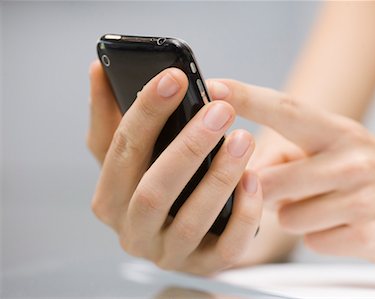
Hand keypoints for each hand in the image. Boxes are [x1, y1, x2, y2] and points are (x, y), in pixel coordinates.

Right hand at [86, 61, 262, 274]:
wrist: (185, 228)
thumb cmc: (155, 181)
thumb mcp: (130, 152)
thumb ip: (113, 115)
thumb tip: (99, 70)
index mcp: (109, 198)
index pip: (120, 151)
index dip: (146, 112)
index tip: (174, 78)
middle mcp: (133, 230)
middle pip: (154, 190)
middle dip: (188, 147)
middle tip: (221, 110)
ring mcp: (169, 253)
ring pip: (191, 219)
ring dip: (220, 176)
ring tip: (243, 139)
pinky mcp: (204, 265)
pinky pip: (227, 247)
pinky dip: (243, 214)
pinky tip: (254, 180)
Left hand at [207, 79, 374, 265]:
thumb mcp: (342, 148)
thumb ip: (292, 154)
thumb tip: (251, 170)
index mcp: (340, 132)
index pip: (287, 109)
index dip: (247, 98)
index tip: (215, 90)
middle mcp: (352, 159)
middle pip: (269, 180)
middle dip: (265, 192)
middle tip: (291, 188)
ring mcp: (362, 198)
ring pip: (288, 218)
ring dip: (299, 217)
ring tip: (330, 207)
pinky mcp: (369, 235)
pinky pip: (313, 241)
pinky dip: (322, 237)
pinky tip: (346, 226)